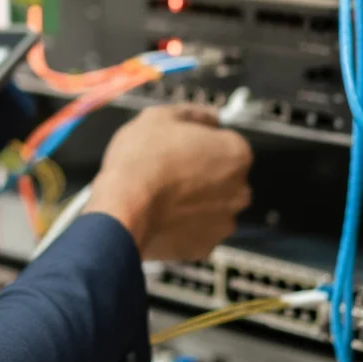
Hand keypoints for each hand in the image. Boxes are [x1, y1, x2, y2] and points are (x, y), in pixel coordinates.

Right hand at [85, 104, 251, 260]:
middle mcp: (240, 190)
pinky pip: (197, 232)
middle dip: (203, 174)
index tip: (180, 146)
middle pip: (225, 177)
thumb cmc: (141, 158)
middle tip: (169, 169)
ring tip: (161, 195)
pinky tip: (160, 215)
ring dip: (194, 201)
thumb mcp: (160, 116)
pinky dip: (183, 226)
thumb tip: (212, 116)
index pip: (226, 142)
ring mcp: (224, 222)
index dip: (201, 142)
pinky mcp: (204, 248)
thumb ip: (194, 113)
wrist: (122, 208)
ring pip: (212, 207)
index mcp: (236, 153)